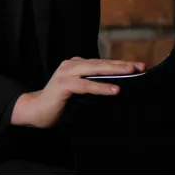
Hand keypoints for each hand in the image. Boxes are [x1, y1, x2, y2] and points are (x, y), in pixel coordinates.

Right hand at [10, 57, 145, 128]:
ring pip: (95, 70)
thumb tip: (118, 88)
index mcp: (77, 65)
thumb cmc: (59, 105)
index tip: (139, 66)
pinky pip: (86, 85)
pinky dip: (101, 87)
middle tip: (140, 66)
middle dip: (122, 65)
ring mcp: (67, 73)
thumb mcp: (80, 93)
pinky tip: (114, 90)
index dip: (120, 64)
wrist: (34, 112)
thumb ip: (93, 86)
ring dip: (114, 71)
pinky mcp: (64, 84)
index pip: (102, 63)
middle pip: (101, 63)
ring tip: (131, 72)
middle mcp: (72, 65)